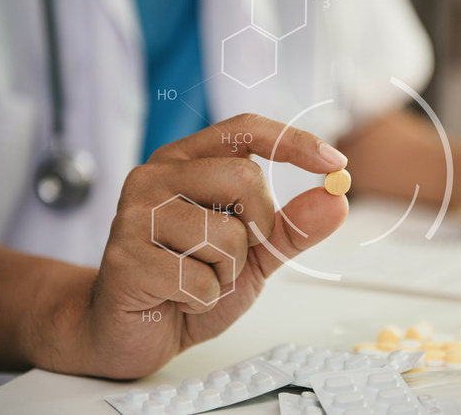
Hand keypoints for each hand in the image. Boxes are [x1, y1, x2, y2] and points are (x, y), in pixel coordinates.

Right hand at [81, 114, 347, 377]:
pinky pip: (199, 278)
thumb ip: (291, 226)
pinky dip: (202, 299)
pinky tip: (176, 298)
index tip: (335, 163)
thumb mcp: (252, 253)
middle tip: (232, 254)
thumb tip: (336, 198)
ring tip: (196, 278)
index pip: (244, 129)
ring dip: (227, 271)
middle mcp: (155, 176)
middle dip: (258, 227)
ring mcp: (134, 214)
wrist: (132, 331)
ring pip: (226, 233)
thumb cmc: (188, 282)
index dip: (293, 141)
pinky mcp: (124, 257)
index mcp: (186, 162)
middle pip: (245, 177)